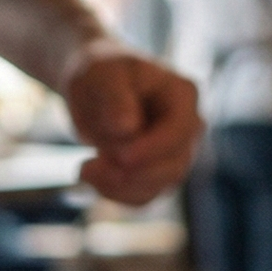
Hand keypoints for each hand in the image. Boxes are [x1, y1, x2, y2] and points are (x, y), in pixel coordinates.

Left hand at [62, 42, 201, 206]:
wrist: (94, 86)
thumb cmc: (102, 73)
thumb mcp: (103, 74)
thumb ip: (115, 97)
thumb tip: (126, 128)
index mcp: (183, 95)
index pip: (180, 131)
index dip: (153, 149)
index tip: (119, 157)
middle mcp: (188, 129)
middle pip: (173, 167)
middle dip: (130, 174)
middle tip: (86, 168)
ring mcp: (175, 155)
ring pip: (157, 188)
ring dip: (118, 187)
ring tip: (83, 170)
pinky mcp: (156, 176)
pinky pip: (142, 198)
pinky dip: (115, 195)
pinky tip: (90, 179)